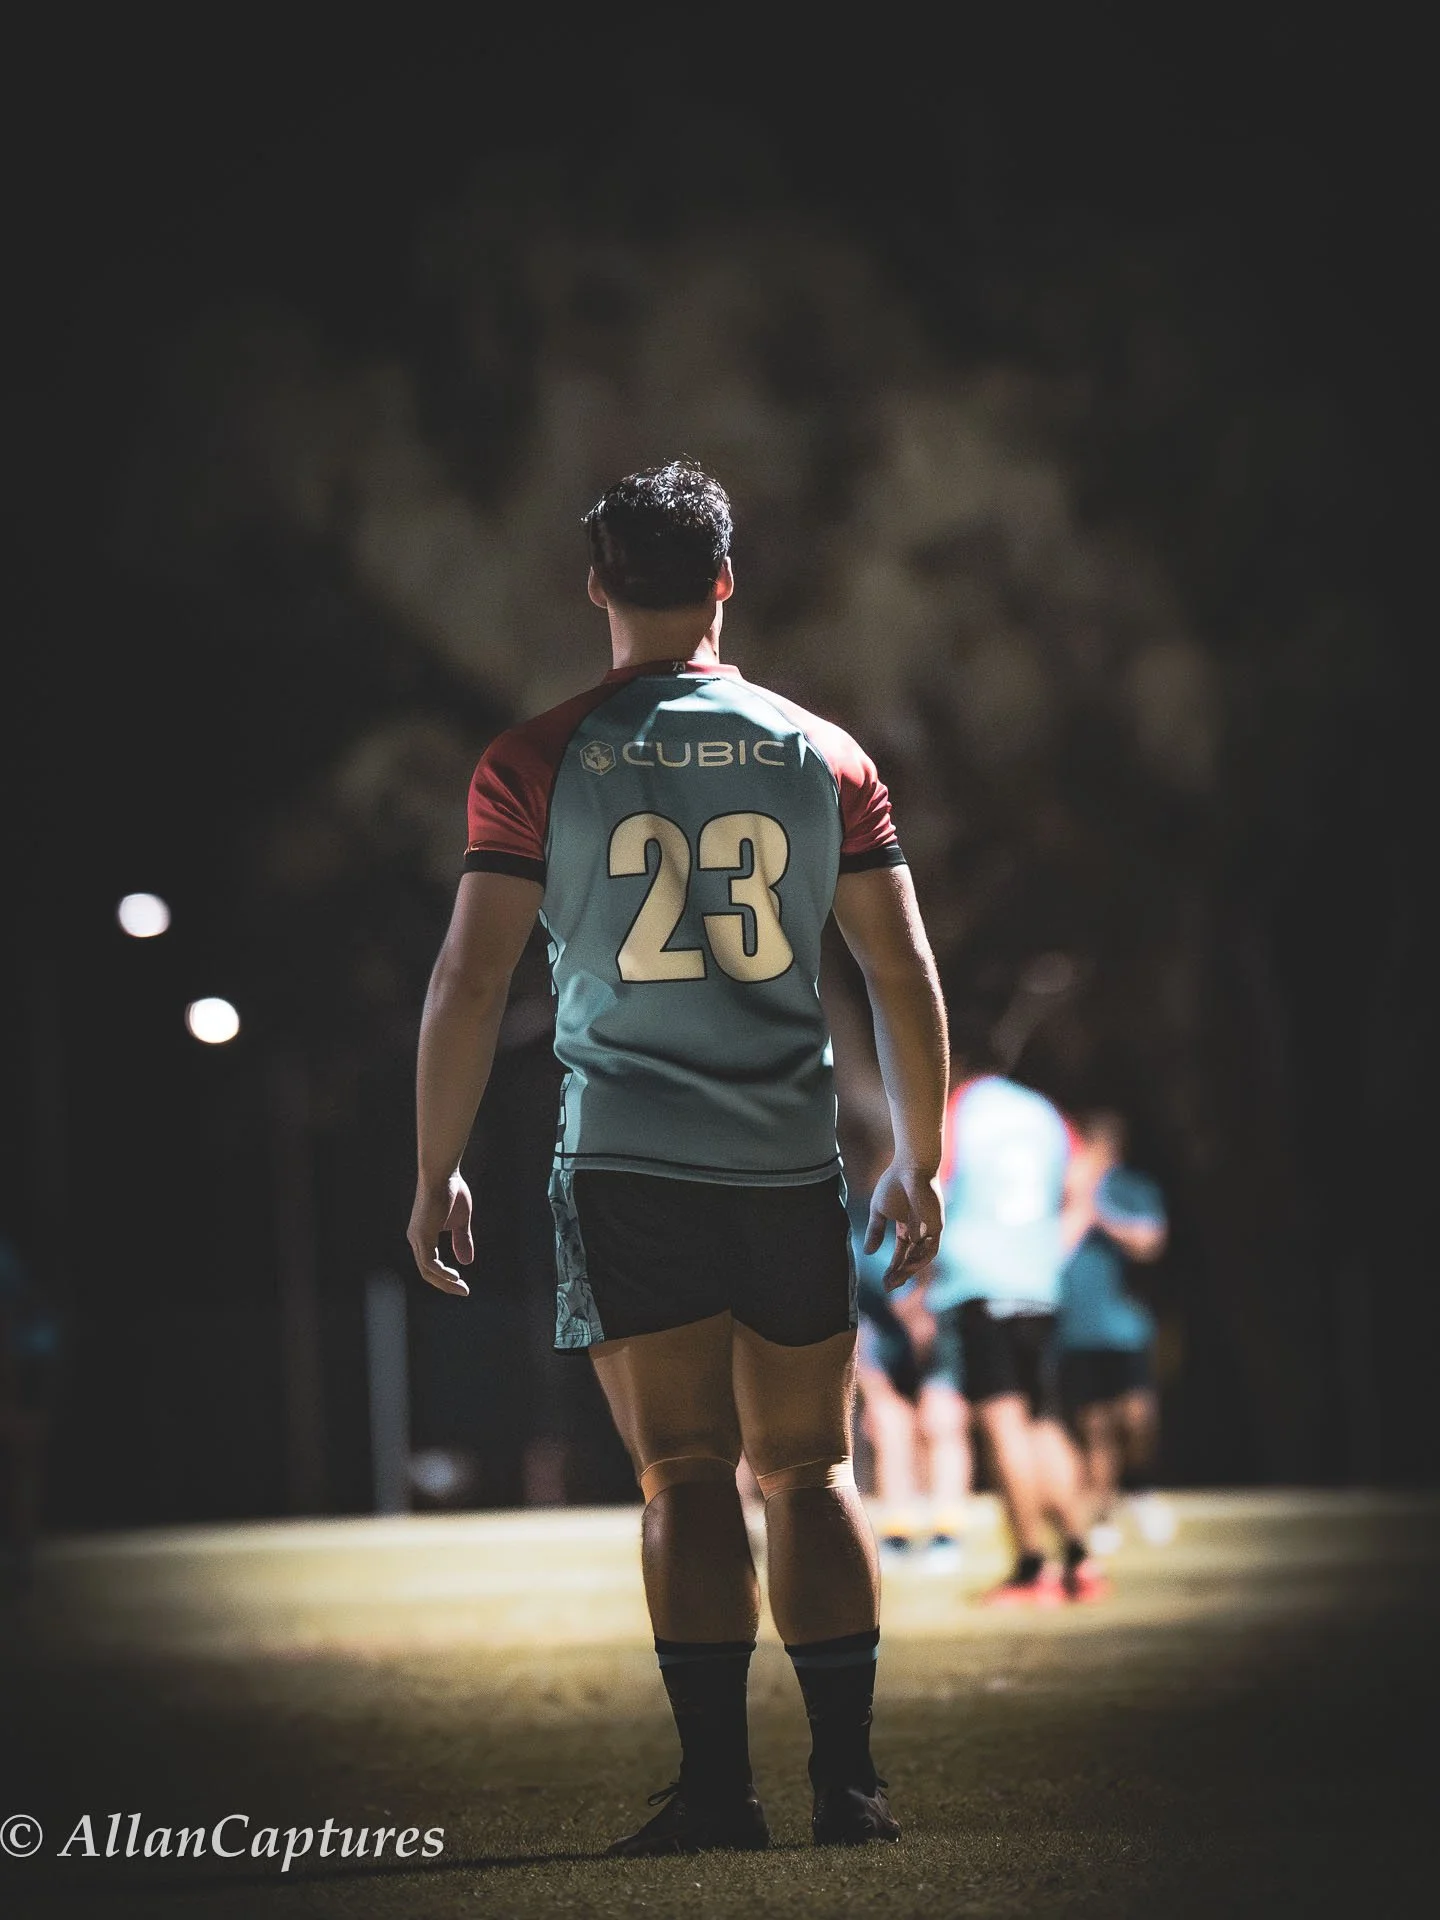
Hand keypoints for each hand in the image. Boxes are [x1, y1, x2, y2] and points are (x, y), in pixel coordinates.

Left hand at [407, 1172, 473, 1295]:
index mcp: (423, 1235)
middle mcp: (416, 1238)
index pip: (430, 1264)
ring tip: (462, 1288)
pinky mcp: (422, 1236)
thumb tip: (466, 1262)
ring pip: (427, 1271)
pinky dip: (442, 1273)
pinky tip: (455, 1277)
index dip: (445, 1276)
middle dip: (445, 1284)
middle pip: (427, 1272)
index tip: (462, 1282)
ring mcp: (417, 1238)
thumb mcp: (461, 1221)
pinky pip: (429, 1263)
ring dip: (445, 1283)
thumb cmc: (451, 1191)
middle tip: (463, 1291)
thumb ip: (461, 1240)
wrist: (443, 1174)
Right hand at [865, 1160, 943, 1289]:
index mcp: (906, 1226)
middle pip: (911, 1258)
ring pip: (921, 1257)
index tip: (884, 1281)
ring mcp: (929, 1229)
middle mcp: (919, 1230)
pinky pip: (930, 1249)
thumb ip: (875, 1231)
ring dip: (909, 1270)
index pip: (901, 1252)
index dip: (893, 1267)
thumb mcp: (878, 1211)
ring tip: (895, 1280)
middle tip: (888, 1287)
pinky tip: (907, 1267)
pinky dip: (920, 1260)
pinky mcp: (936, 1226)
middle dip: (900, 1273)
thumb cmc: (894, 1184)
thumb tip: (868, 1253)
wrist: (910, 1168)